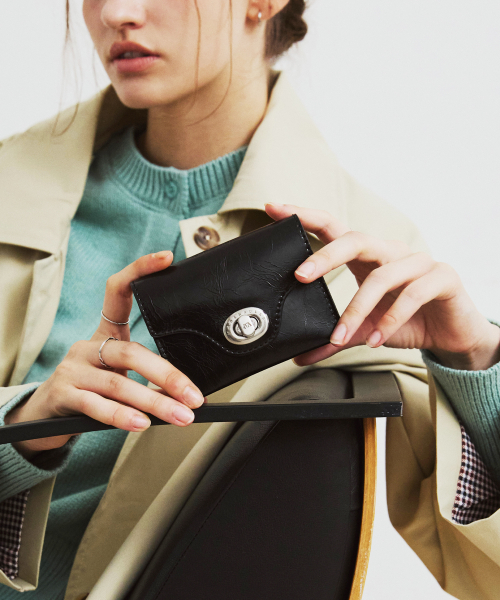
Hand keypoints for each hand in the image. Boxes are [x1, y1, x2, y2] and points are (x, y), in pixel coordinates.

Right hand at [5, 251, 205, 458]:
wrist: (45, 414)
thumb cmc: (92, 389)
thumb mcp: (117, 374)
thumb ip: (147, 376)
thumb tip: (191, 393)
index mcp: (104, 334)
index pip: (118, 291)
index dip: (139, 270)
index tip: (166, 258)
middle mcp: (87, 346)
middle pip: (131, 352)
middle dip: (168, 375)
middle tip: (194, 396)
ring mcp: (73, 369)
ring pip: (119, 383)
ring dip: (155, 402)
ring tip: (181, 416)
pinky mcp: (63, 394)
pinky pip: (96, 405)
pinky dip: (121, 416)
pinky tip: (142, 423)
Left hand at [265, 203, 499, 370]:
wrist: (450, 335)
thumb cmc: (406, 322)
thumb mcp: (364, 330)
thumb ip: (334, 338)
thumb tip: (300, 356)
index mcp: (369, 257)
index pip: (334, 229)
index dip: (306, 216)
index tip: (274, 207)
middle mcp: (391, 252)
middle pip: (356, 240)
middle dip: (325, 256)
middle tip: (300, 275)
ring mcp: (418, 261)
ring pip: (382, 276)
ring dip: (357, 310)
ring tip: (341, 336)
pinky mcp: (442, 278)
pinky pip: (412, 294)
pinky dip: (390, 320)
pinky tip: (375, 339)